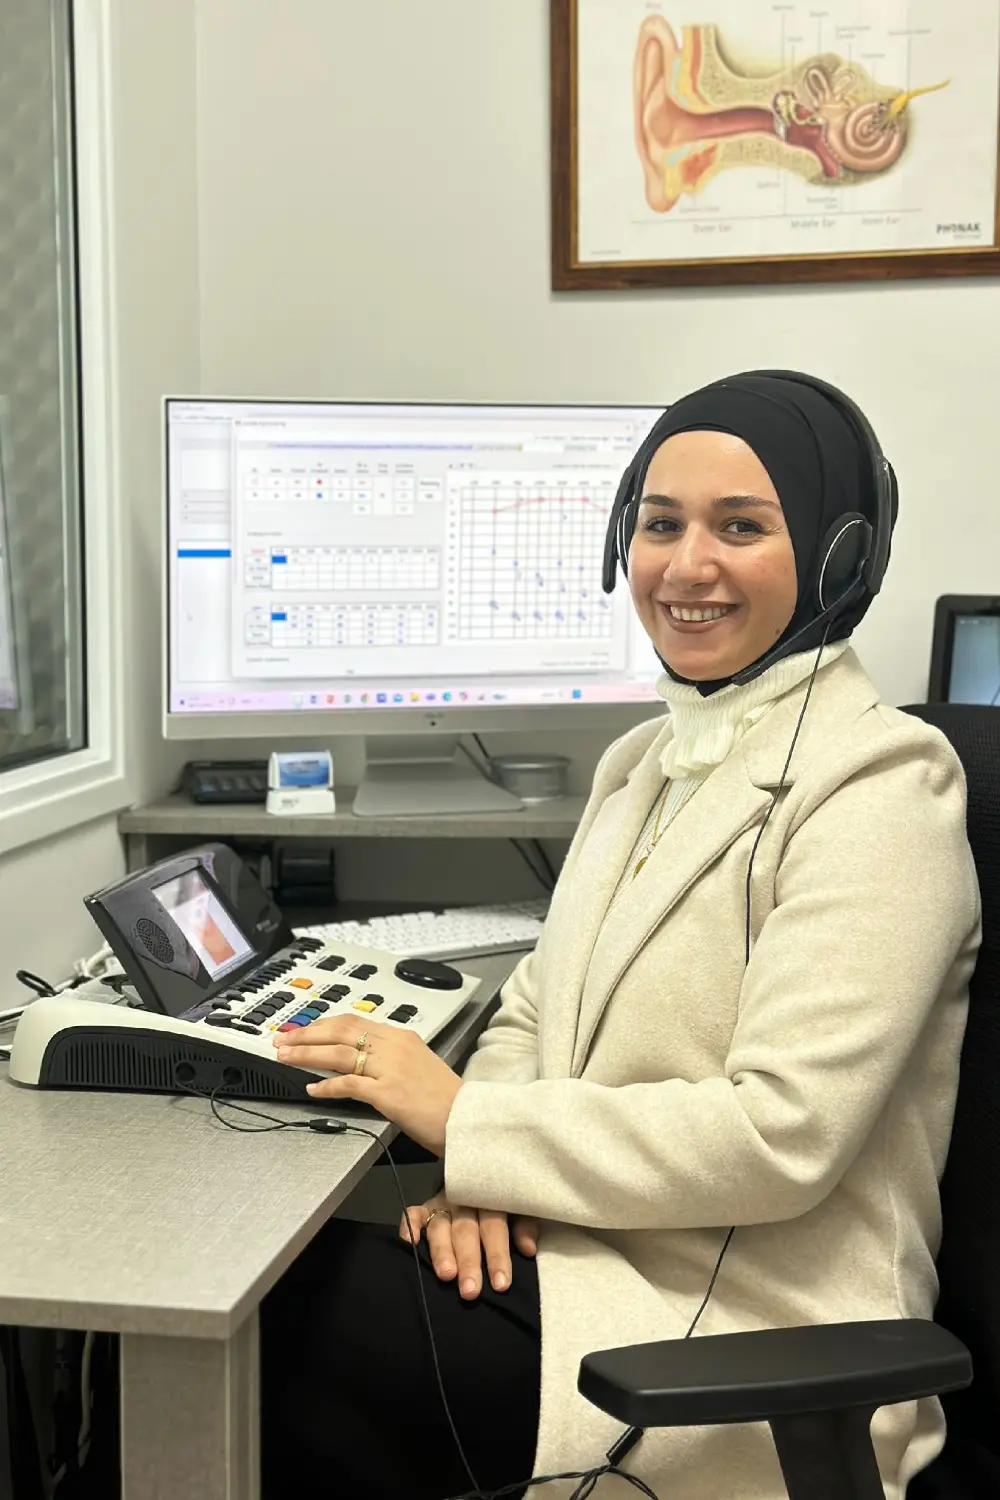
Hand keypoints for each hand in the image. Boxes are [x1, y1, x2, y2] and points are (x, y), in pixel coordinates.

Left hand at [273, 1015, 461, 1155]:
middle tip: (284, 1040)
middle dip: (307, 1034)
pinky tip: (313, 1088)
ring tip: (287, 1057)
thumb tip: (360, 1061)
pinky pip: (349, 1084)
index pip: (354, 1022)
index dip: (323, 1024)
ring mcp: (390, 1069)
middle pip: (341, 1031)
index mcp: (401, 1037)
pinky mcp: (388, 1093)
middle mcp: (394, 1047)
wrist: (466, 1118)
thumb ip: (391, 1057)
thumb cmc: (445, 1098)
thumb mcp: (418, 1064)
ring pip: (339, 1053)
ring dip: (307, 1054)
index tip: (303, 1028)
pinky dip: (327, 1085)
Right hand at [400, 1192, 540, 1299]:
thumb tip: (528, 1249)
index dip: (497, 1255)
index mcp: (492, 1199)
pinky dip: (409, 1226)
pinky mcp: (426, 1206)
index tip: (500, 1284)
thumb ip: (525, 1226)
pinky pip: (413, 1214)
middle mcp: (465, 1201)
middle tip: (471, 1290)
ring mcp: (443, 1203)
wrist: (485, 1174)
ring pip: (440, 1227)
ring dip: (442, 1250)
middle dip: (468, 1261)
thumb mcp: (522, 1208)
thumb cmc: (506, 1201)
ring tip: (446, 1275)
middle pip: (466, 1231)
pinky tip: (410, 1243)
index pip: (495, 1228)